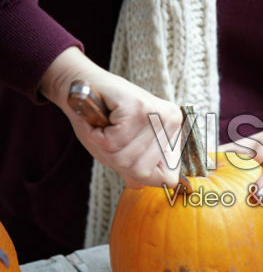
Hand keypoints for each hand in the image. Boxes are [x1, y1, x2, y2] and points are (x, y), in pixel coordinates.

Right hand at [40, 47, 181, 188]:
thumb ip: (139, 169)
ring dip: (106, 147)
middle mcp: (171, 121)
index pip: (169, 177)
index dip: (144, 174)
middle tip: (110, 136)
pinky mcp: (137, 106)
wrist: (79, 84)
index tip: (129, 153)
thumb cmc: (103, 118)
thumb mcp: (124, 148)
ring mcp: (156, 113)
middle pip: (142, 171)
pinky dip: (98, 136)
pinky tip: (100, 120)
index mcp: (174, 131)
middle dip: (118, 159)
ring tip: (104, 127)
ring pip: (127, 158)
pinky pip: (114, 142)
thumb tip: (150, 187)